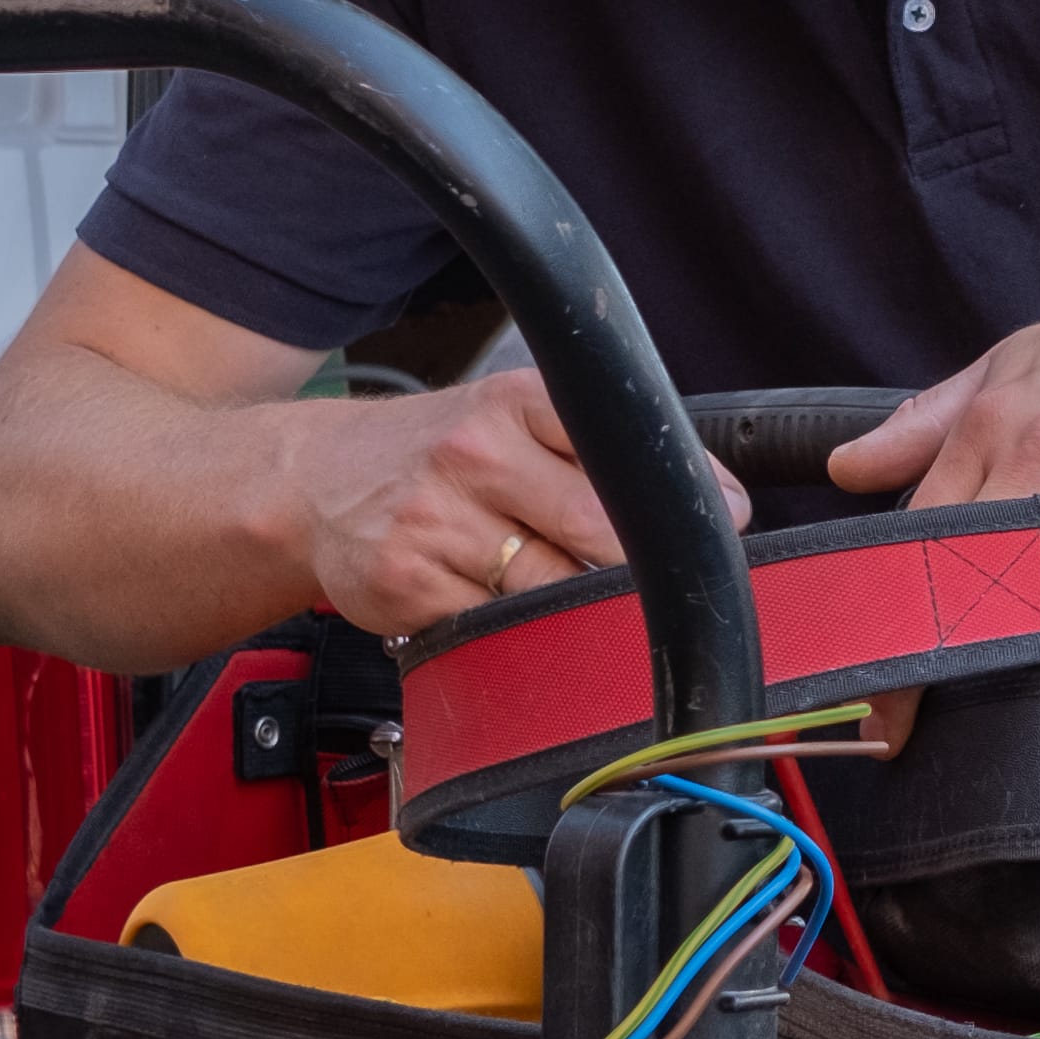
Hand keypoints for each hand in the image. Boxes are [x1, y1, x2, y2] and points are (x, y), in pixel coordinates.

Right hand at [287, 369, 748, 637]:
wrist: (317, 482)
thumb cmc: (440, 454)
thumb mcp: (517, 418)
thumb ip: (606, 450)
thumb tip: (722, 502)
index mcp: (519, 402)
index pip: (627, 453)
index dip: (685, 503)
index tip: (721, 528)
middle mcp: (475, 452)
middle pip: (599, 531)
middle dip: (638, 569)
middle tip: (651, 585)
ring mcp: (435, 520)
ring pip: (551, 592)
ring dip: (578, 611)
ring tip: (570, 599)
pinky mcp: (407, 585)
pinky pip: (494, 631)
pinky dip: (516, 636)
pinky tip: (506, 615)